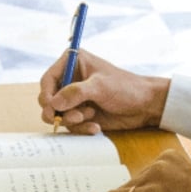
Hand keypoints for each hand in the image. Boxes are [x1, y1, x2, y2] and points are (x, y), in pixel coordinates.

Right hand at [39, 49, 170, 134]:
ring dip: (73, 120)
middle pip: (49, 99)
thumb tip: (53, 103)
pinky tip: (96, 127)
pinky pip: (71, 125)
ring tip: (91, 117)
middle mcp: (71, 80)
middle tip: (69, 117)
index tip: (50, 107)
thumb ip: (76, 93)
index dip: (45, 94)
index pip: (48, 79)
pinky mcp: (81, 114)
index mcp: (72, 63)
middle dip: (58, 111)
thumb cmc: (126, 88)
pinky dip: (81, 128)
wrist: (145, 105)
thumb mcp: (100, 87)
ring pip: (59, 115)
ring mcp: (75, 99)